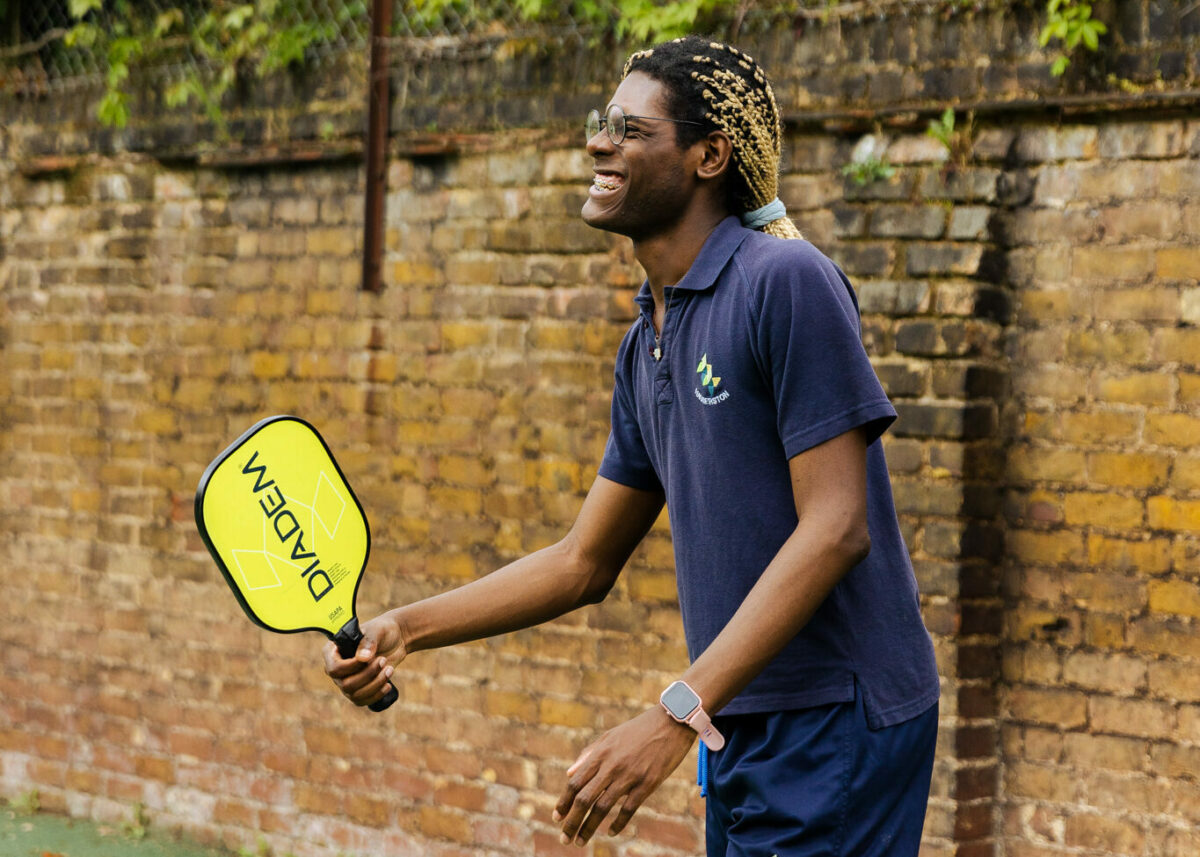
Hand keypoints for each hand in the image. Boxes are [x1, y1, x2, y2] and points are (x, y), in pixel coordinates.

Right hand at [323, 611, 406, 706]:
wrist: (396, 639)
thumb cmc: (382, 631)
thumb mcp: (376, 631)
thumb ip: (369, 642)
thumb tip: (363, 658)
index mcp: (333, 651)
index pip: (334, 668)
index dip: (352, 667)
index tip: (370, 658)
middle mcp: (336, 668)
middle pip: (345, 684)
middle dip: (368, 675)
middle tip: (383, 660)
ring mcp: (346, 680)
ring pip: (354, 695)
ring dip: (375, 684)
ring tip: (389, 670)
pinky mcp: (358, 689)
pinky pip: (361, 701)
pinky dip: (376, 695)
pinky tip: (387, 684)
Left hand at [553, 707, 694, 845]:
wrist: (671, 722)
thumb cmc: (639, 729)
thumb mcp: (610, 736)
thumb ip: (589, 754)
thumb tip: (569, 773)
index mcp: (601, 753)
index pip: (575, 782)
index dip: (563, 802)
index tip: (556, 818)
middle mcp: (611, 765)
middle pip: (584, 798)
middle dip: (571, 821)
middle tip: (564, 838)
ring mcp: (629, 775)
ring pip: (602, 807)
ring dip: (589, 827)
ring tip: (580, 840)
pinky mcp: (648, 783)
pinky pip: (628, 809)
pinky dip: (618, 824)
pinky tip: (610, 832)